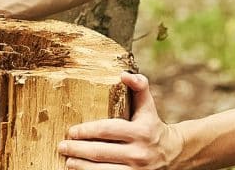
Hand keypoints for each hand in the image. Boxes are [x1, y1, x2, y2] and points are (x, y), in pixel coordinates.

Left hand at [58, 72, 183, 169]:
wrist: (172, 153)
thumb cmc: (153, 125)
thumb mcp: (148, 106)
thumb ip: (139, 86)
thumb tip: (123, 75)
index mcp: (141, 131)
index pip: (107, 130)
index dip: (86, 131)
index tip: (71, 131)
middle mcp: (139, 152)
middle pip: (100, 152)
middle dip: (77, 150)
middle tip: (62, 146)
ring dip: (81, 166)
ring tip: (68, 161)